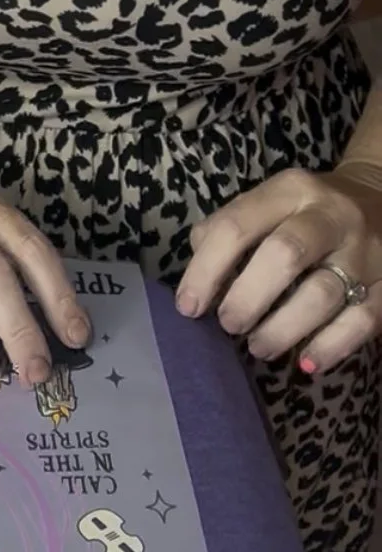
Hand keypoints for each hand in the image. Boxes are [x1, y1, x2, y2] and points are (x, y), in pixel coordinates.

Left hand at [175, 163, 381, 373]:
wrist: (381, 198)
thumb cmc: (306, 212)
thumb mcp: (269, 202)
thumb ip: (228, 230)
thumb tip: (198, 281)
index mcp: (291, 190)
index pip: (238, 225)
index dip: (206, 270)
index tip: (189, 307)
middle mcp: (331, 214)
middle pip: (284, 255)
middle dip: (247, 298)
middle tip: (229, 325)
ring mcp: (367, 250)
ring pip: (323, 294)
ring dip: (282, 329)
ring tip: (260, 346)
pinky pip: (362, 322)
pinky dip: (330, 347)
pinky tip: (306, 361)